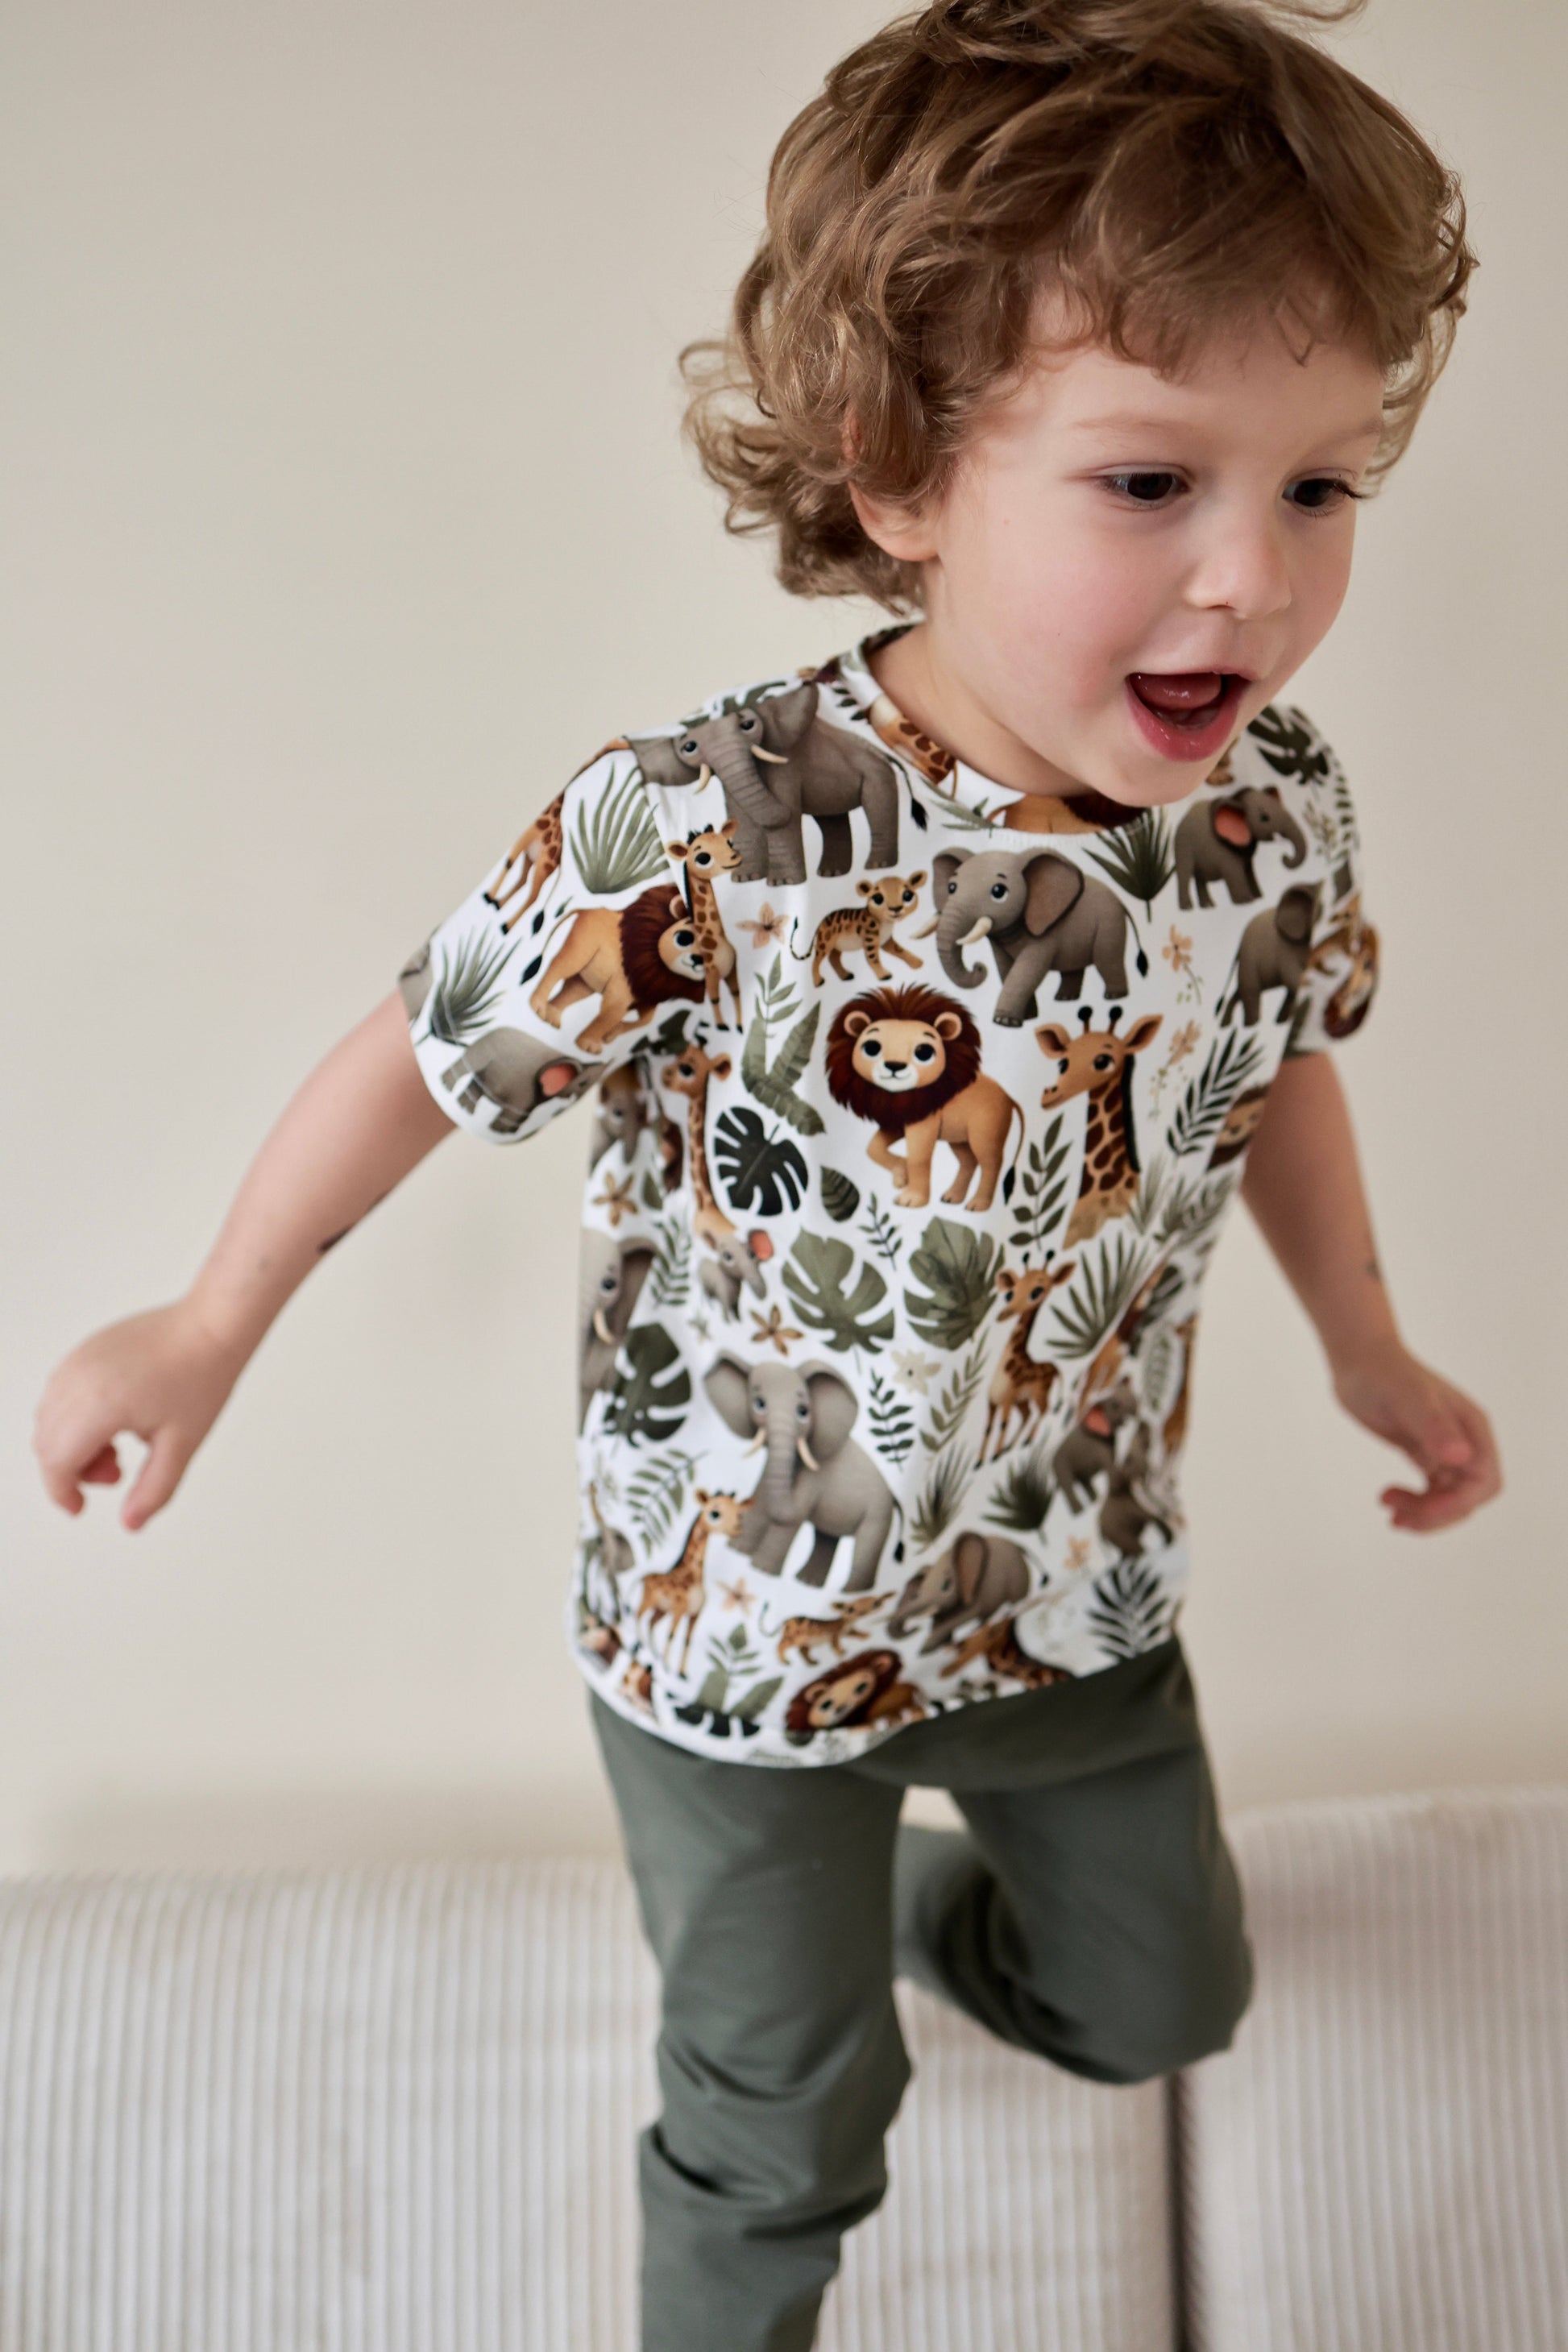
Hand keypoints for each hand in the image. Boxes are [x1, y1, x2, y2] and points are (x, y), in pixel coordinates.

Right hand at [32, 1299, 247, 1531]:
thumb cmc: (201, 1379)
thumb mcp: (182, 1445)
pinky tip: (114, 1420)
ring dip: (71, 1444)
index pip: (57, 1462)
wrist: (211, 1325)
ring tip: (120, 1444)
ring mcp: (77, 1361)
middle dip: (72, 1470)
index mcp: (99, 1405)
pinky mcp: (84, 1351)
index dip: (62, 1493)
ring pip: (47, 1419)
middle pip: (46, 1443)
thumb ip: (154, 1490)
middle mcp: (78, 1380)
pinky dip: (72, 1419)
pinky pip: (58, 1395)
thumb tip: (130, 1524)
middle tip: (118, 1470)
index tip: (81, 1509)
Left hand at [1331, 1338, 1501, 1532]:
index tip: (1423, 1508)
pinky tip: (1386, 1499)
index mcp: (1472, 1429)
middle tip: (1398, 1517)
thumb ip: (1434, 1426)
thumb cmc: (1384, 1372)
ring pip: (1449, 1498)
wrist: (1358, 1358)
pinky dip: (1415, 1502)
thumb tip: (1460, 1457)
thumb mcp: (1408, 1398)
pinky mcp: (1424, 1451)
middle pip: (1468, 1497)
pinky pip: (1431, 1490)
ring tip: (1388, 1509)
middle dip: (1437, 1514)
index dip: (1458, 1503)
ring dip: (1423, 1513)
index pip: (1484, 1482)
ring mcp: (1445, 1448)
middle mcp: (1464, 1441)